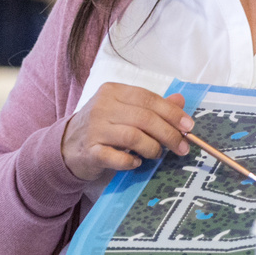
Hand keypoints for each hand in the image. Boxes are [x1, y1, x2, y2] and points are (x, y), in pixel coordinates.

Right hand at [60, 84, 193, 182]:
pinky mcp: (89, 151)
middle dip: (168, 134)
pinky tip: (136, 162)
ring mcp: (94, 129)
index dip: (171, 113)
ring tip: (156, 154)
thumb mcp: (124, 110)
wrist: (66, 146)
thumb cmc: (102, 127)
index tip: (188, 127)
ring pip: (133, 137)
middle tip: (181, 147)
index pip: (148, 98)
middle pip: (144, 118)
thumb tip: (180, 101)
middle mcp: (102, 107)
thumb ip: (151, 105)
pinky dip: (131, 162)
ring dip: (152, 148)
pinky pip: (117, 157)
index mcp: (113, 91)